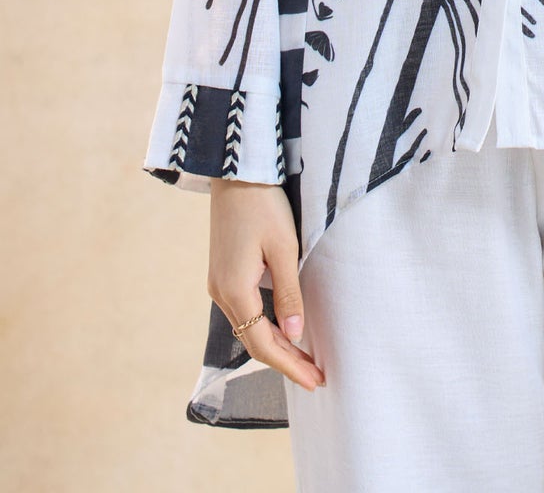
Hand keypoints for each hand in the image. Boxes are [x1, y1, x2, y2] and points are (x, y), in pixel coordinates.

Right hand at [207, 179, 325, 391]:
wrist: (236, 171)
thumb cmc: (264, 204)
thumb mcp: (284, 248)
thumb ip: (289, 294)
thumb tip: (296, 336)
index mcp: (234, 290)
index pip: (263, 344)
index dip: (290, 365)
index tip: (316, 380)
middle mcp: (221, 292)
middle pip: (254, 340)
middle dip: (286, 360)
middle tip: (316, 377)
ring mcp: (218, 283)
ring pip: (248, 327)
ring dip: (276, 345)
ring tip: (305, 360)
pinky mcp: (222, 273)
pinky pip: (244, 311)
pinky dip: (264, 326)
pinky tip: (283, 330)